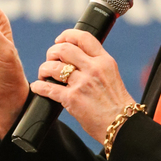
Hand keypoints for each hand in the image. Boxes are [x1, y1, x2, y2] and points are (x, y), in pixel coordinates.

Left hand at [31, 29, 134, 144]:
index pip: (83, 37)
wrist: (122, 125)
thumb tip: (76, 58)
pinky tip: (38, 87)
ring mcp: (82, 83)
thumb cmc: (116, 104)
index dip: (67, 35)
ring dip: (44, 69)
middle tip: (50, 60)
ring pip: (53, 67)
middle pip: (63, 49)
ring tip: (44, 75)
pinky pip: (48, 88)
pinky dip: (39, 87)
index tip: (59, 40)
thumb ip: (96, 65)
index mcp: (104, 61)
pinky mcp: (72, 99)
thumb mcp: (112, 75)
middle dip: (51, 53)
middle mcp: (93, 69)